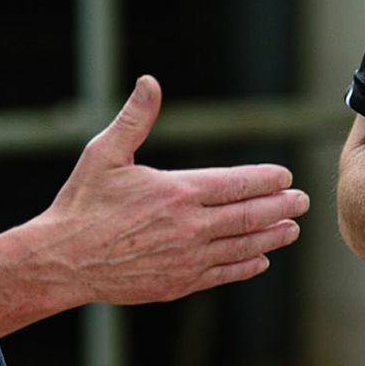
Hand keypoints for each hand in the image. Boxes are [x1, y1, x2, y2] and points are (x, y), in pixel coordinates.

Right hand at [39, 76, 307, 304]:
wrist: (62, 261)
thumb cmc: (81, 203)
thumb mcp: (104, 153)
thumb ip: (134, 118)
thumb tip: (149, 82)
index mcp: (178, 191)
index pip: (236, 183)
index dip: (265, 180)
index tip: (284, 177)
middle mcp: (189, 227)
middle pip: (248, 215)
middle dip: (280, 207)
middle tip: (302, 201)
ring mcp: (186, 259)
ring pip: (242, 247)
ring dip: (271, 237)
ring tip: (292, 230)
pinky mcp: (177, 283)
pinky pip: (222, 274)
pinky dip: (245, 266)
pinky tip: (260, 260)